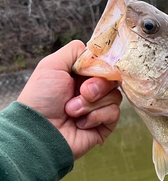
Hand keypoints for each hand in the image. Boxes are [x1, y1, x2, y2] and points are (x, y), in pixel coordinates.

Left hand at [18, 40, 121, 159]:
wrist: (40, 130)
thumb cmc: (41, 98)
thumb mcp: (52, 65)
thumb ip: (74, 51)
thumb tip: (94, 51)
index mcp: (79, 76)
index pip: (104, 64)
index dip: (101, 66)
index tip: (91, 70)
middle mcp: (91, 91)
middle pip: (112, 79)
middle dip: (97, 85)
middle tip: (82, 92)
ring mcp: (98, 109)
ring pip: (115, 96)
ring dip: (92, 104)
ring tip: (72, 111)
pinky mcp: (104, 126)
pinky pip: (114, 113)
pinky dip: (96, 116)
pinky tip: (80, 123)